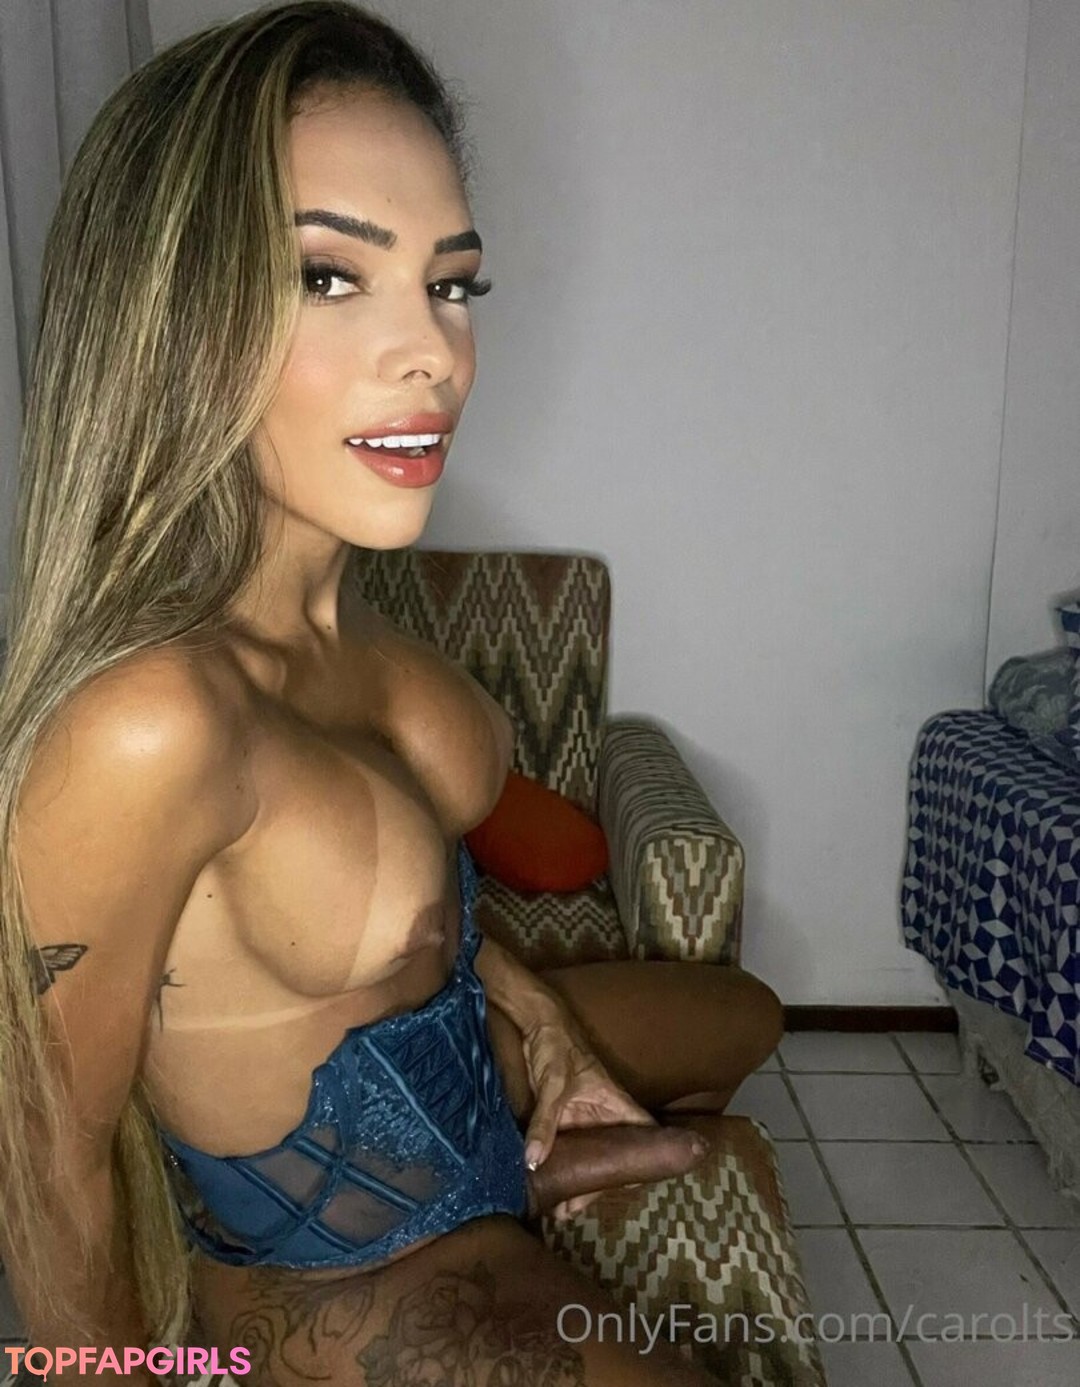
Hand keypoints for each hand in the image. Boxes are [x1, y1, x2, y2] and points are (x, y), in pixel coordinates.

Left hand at [520, 1006, 653, 1219]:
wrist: (536, 1024)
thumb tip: (533, 1161)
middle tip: (572, 1211)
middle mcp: (603, 1114)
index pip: (643, 1132)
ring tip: (559, 1210)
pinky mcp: (563, 1118)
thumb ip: (545, 1122)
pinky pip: (566, 1147)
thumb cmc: (556, 1046)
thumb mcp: (553, 1085)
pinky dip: (561, 1166)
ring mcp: (582, 1118)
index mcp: (615, 1103)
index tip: (634, 1185)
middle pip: (612, 1155)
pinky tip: (549, 1186)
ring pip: (589, 1155)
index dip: (648, 1157)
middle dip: (597, 1186)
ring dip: (578, 1180)